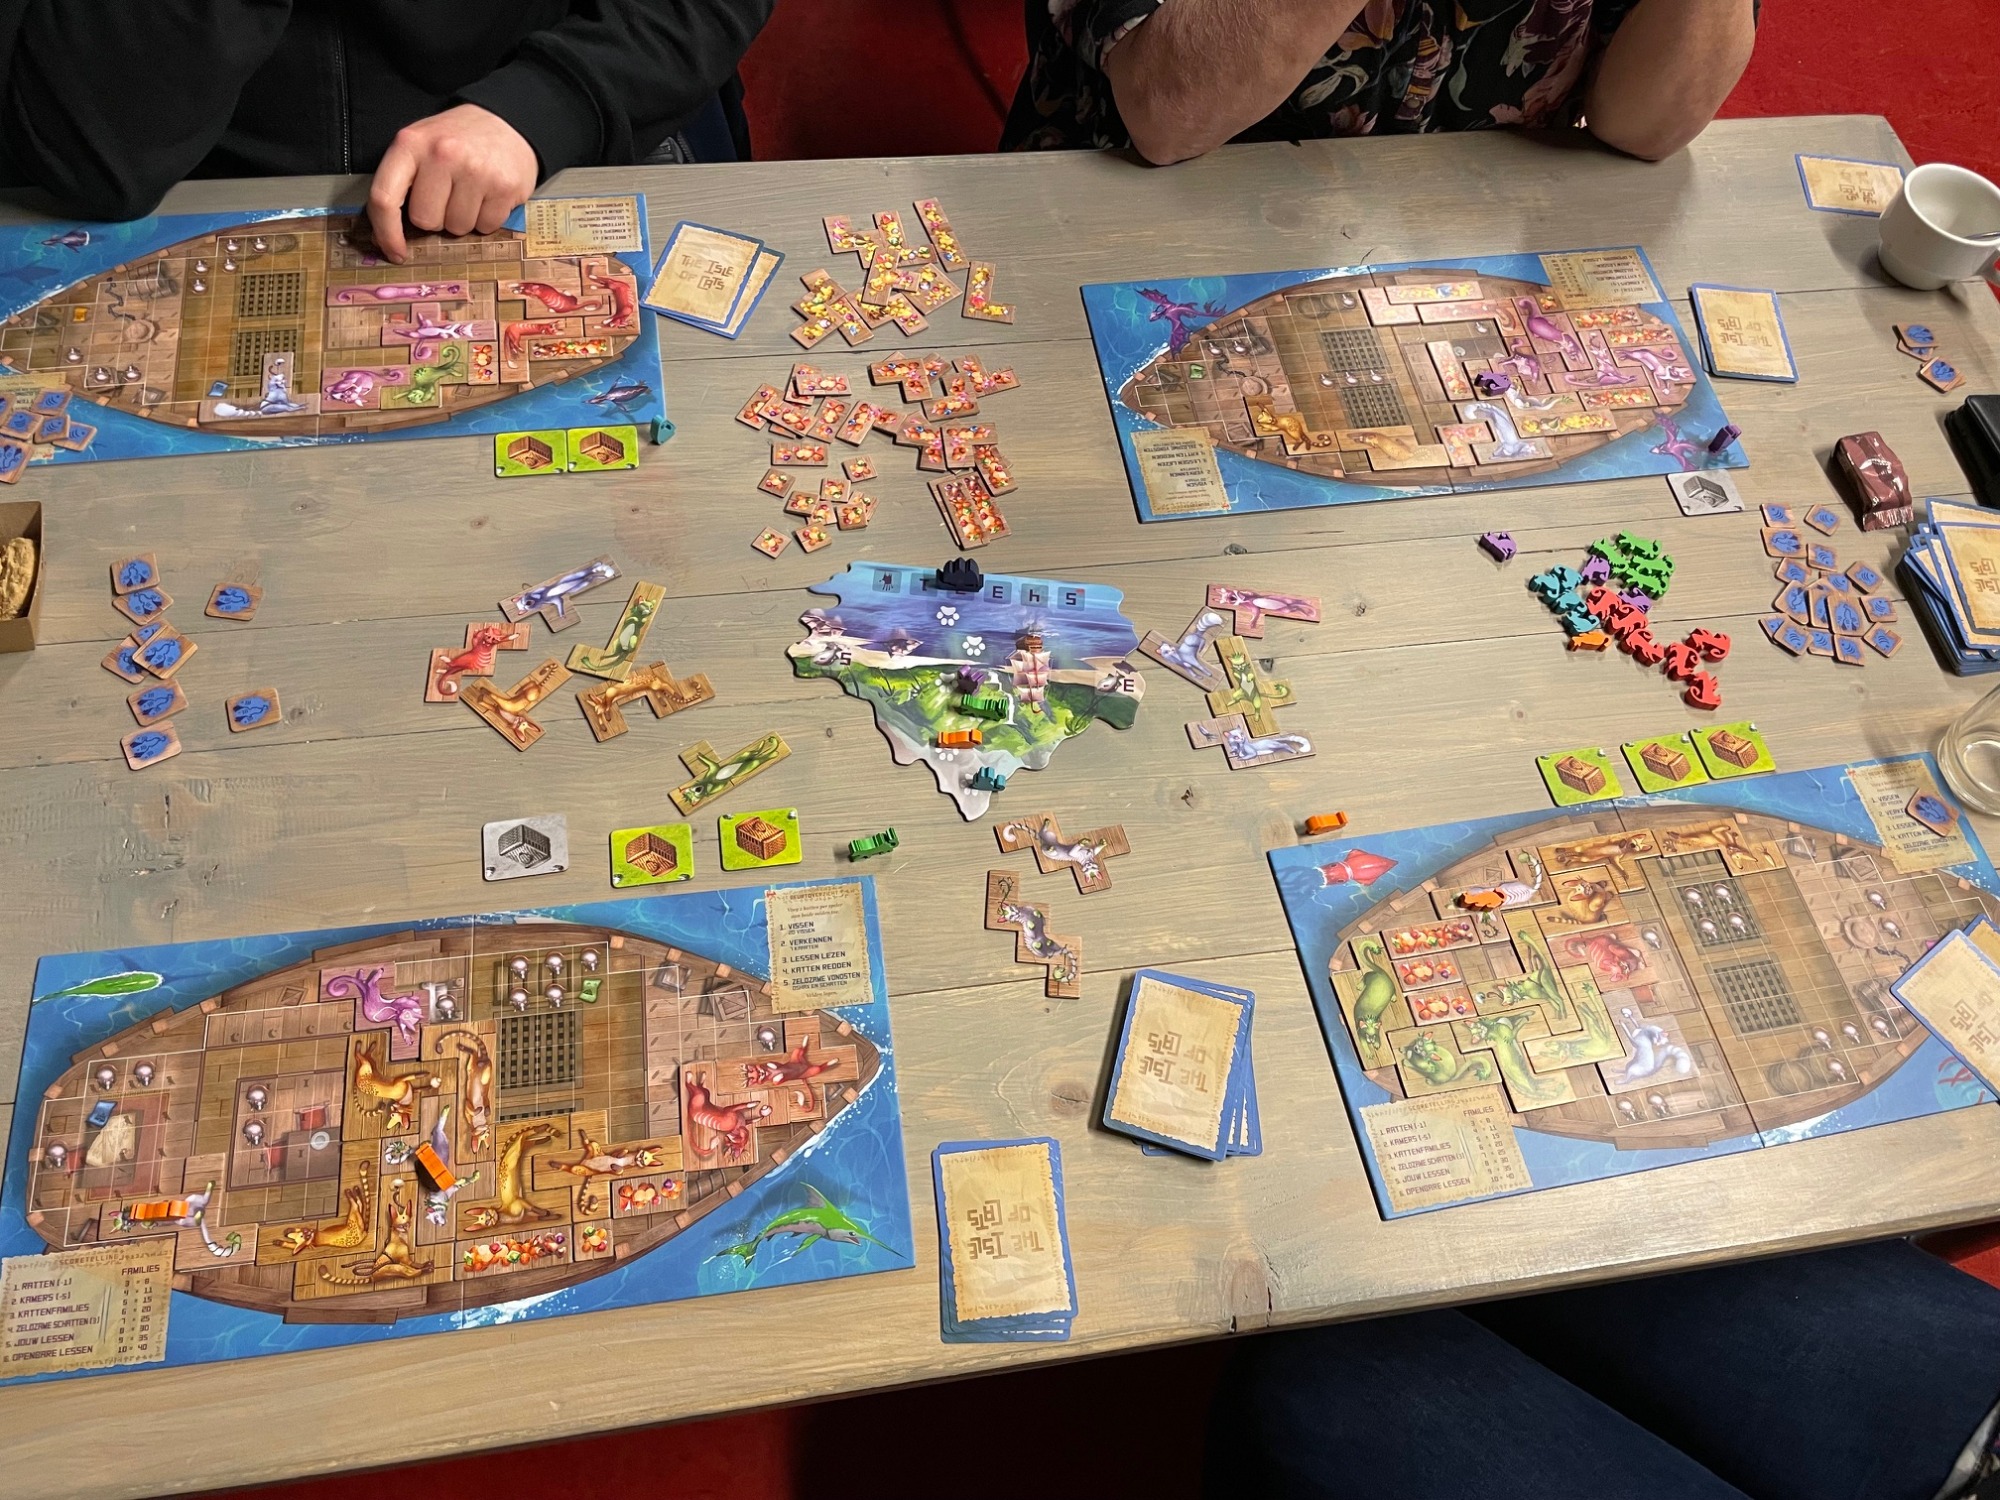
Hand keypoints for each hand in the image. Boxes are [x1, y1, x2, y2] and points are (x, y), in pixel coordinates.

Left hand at [367, 104, 537, 263]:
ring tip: (471, 192)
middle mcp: (443, 154)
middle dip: (436, 217)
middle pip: (426, 221)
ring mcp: (477, 171)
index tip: (395, 253)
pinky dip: (486, 218)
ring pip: (457, 228)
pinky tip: (488, 195)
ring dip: (462, 218)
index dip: (386, 233)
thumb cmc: (455, 140)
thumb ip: (400, 181)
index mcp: (410, 143)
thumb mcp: (419, 145)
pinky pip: (486, 227)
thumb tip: (385, 235)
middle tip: (447, 194)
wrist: (505, 121)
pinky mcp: (505, 187)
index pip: (385, 198)